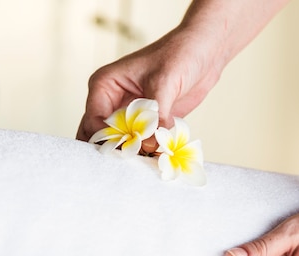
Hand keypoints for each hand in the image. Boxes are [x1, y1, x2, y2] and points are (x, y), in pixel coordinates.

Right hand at [75, 25, 222, 151]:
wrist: (205, 52)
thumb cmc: (180, 54)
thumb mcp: (165, 82)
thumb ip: (155, 115)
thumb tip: (151, 145)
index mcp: (104, 86)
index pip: (94, 122)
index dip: (108, 139)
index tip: (130, 149)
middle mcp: (110, 102)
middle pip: (99, 138)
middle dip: (114, 152)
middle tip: (133, 162)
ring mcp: (127, 115)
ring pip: (119, 145)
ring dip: (132, 156)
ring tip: (148, 162)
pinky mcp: (145, 125)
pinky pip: (140, 146)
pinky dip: (147, 154)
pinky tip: (160, 159)